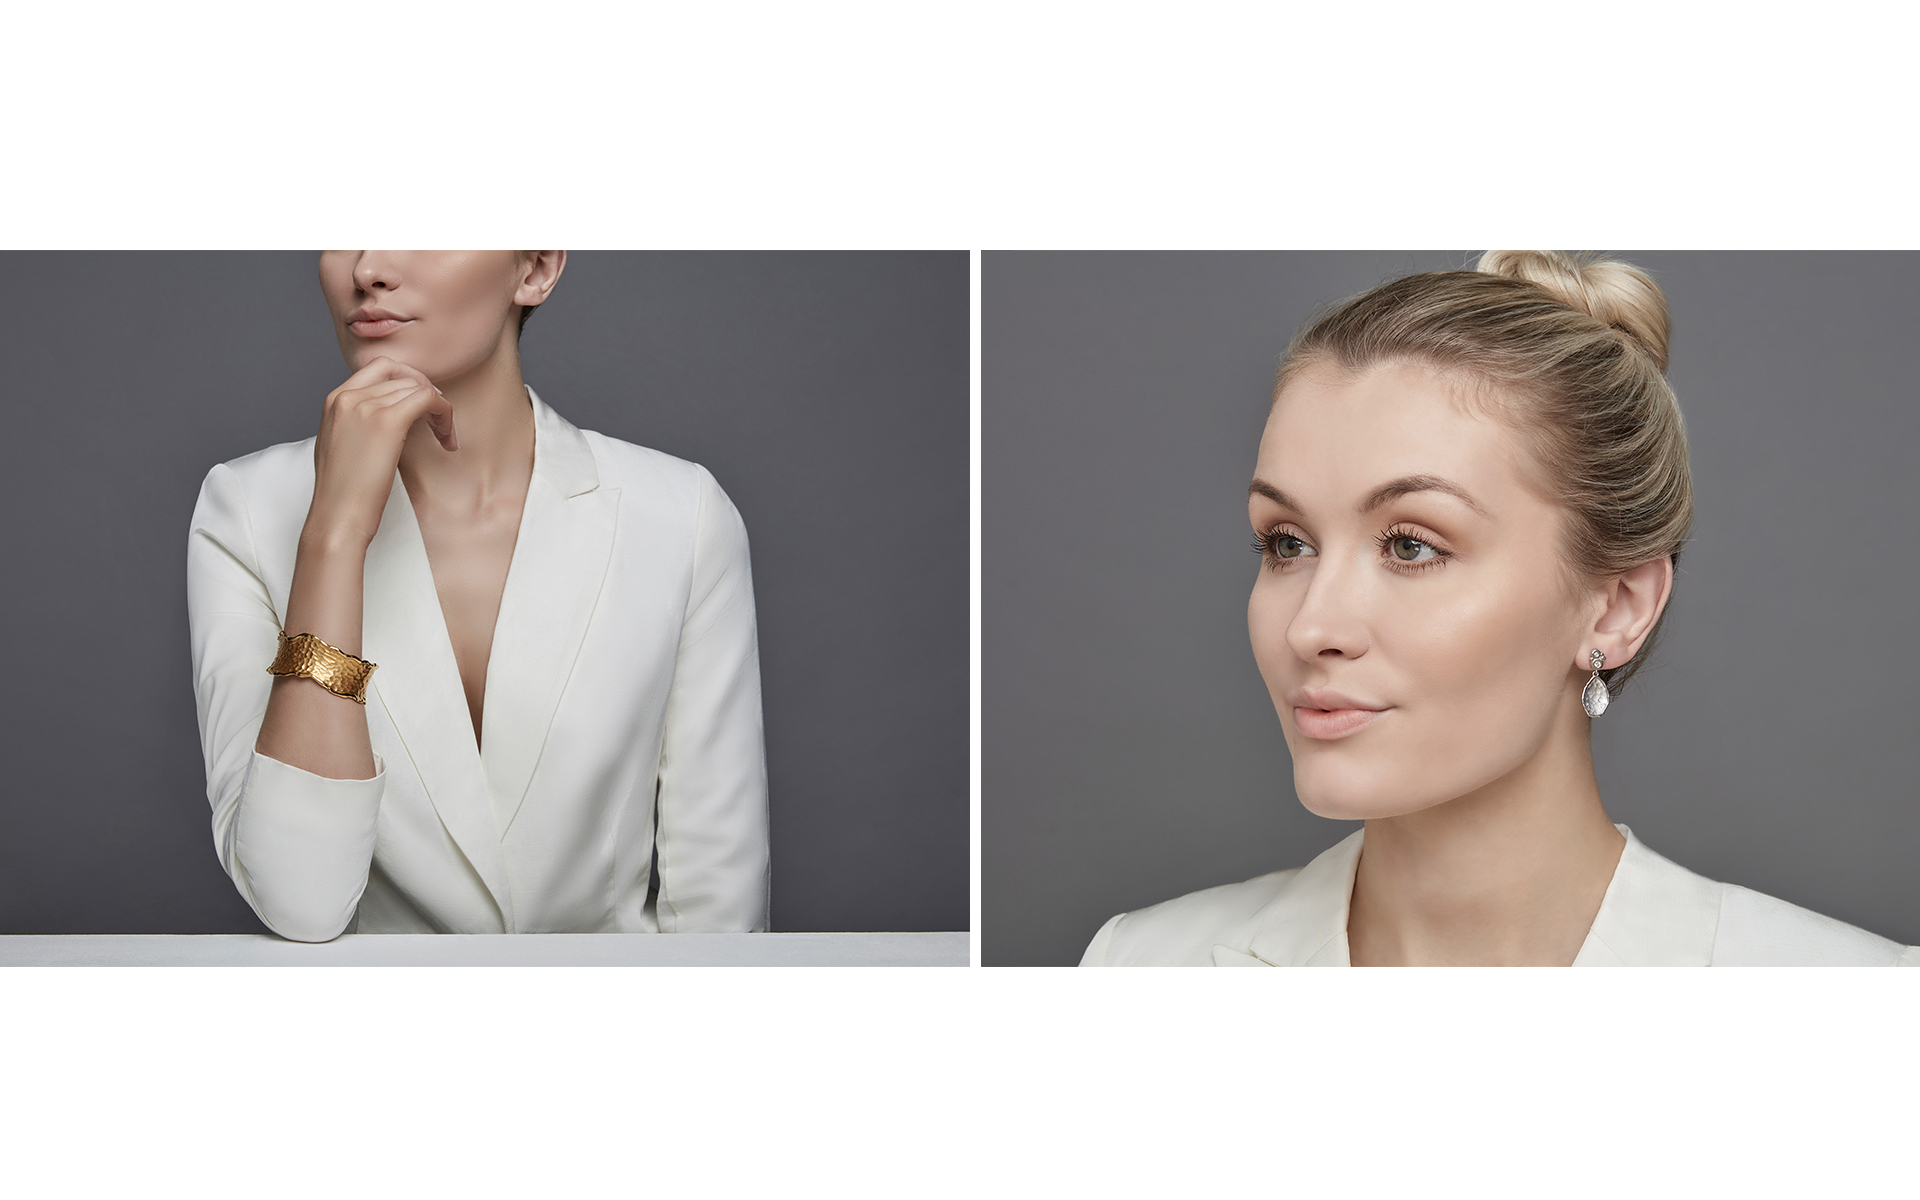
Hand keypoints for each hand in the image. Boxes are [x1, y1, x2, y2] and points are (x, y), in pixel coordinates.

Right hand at [303, 356, 456, 551]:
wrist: (337, 516)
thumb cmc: (343, 492)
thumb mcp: (341, 445)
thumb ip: (357, 422)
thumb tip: (388, 415)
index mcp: (334, 400)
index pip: (380, 367)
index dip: (408, 380)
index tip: (422, 404)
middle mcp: (347, 396)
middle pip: (402, 374)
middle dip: (427, 393)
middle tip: (440, 421)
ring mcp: (365, 406)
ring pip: (418, 386)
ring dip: (440, 409)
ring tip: (445, 437)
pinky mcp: (387, 421)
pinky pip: (428, 398)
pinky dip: (444, 413)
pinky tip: (447, 439)